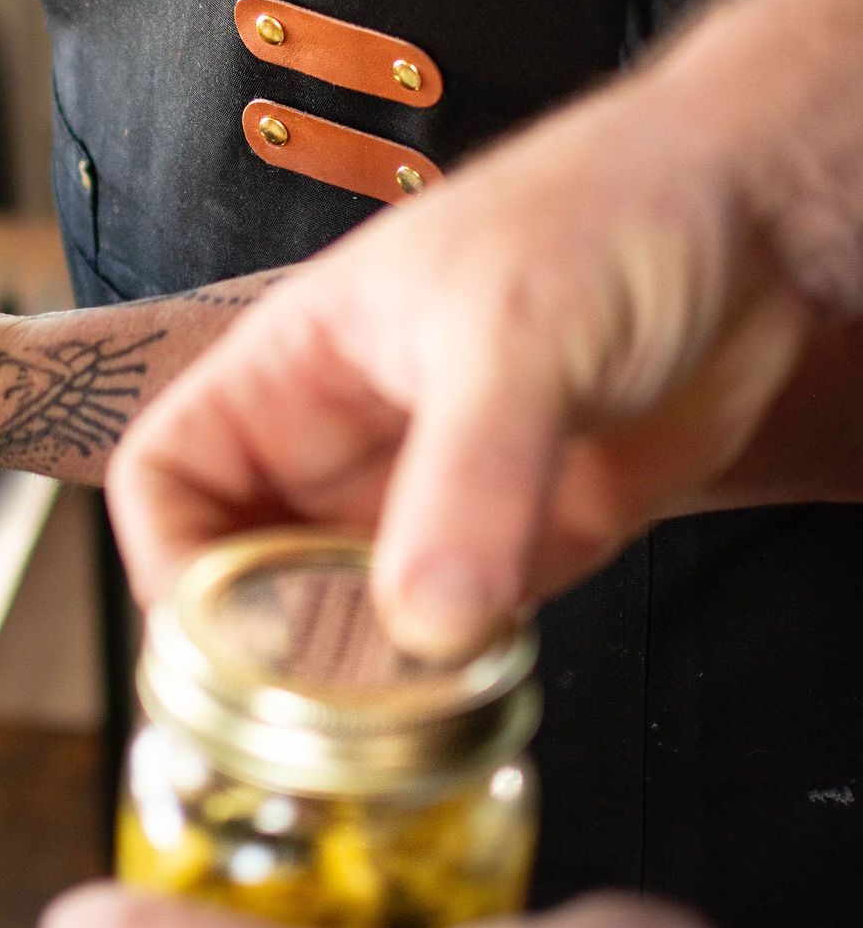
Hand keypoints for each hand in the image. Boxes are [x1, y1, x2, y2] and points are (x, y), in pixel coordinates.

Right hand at [108, 50, 826, 657]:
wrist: (758, 217)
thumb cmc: (611, 209)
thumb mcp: (515, 333)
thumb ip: (468, 474)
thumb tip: (427, 617)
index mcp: (299, 368)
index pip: (169, 476)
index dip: (168, 562)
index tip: (214, 639)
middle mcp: (351, 442)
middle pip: (250, 573)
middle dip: (267, 651)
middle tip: (316, 717)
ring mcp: (436, 498)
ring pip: (353, 621)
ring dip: (368, 682)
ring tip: (405, 716)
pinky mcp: (524, 541)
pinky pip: (459, 637)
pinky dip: (461, 681)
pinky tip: (484, 691)